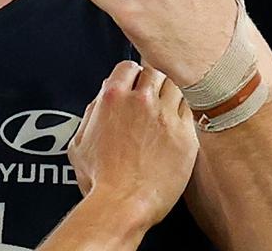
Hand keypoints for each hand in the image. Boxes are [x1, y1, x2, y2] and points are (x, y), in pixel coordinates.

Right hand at [68, 61, 197, 227]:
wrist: (123, 203)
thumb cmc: (100, 179)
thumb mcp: (79, 140)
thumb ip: (92, 112)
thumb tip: (102, 99)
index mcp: (112, 97)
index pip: (129, 67)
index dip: (133, 75)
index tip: (136, 84)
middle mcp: (141, 101)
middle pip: (155, 72)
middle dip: (153, 83)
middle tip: (154, 97)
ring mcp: (165, 116)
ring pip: (176, 87)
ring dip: (171, 95)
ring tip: (168, 110)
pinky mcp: (186, 134)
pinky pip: (191, 111)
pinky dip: (185, 114)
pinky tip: (178, 125)